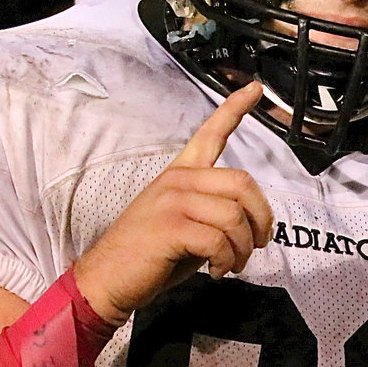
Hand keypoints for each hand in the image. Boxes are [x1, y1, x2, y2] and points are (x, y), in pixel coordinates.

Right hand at [73, 82, 273, 324]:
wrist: (106, 279)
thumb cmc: (148, 255)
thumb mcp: (183, 223)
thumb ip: (213, 211)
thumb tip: (250, 223)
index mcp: (180, 174)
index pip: (210, 133)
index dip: (235, 109)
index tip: (255, 88)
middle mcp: (178, 180)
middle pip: (242, 183)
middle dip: (261, 219)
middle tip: (256, 245)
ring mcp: (172, 202)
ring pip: (234, 216)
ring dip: (242, 249)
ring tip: (231, 265)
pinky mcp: (171, 227)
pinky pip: (219, 241)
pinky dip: (227, 262)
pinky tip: (217, 271)